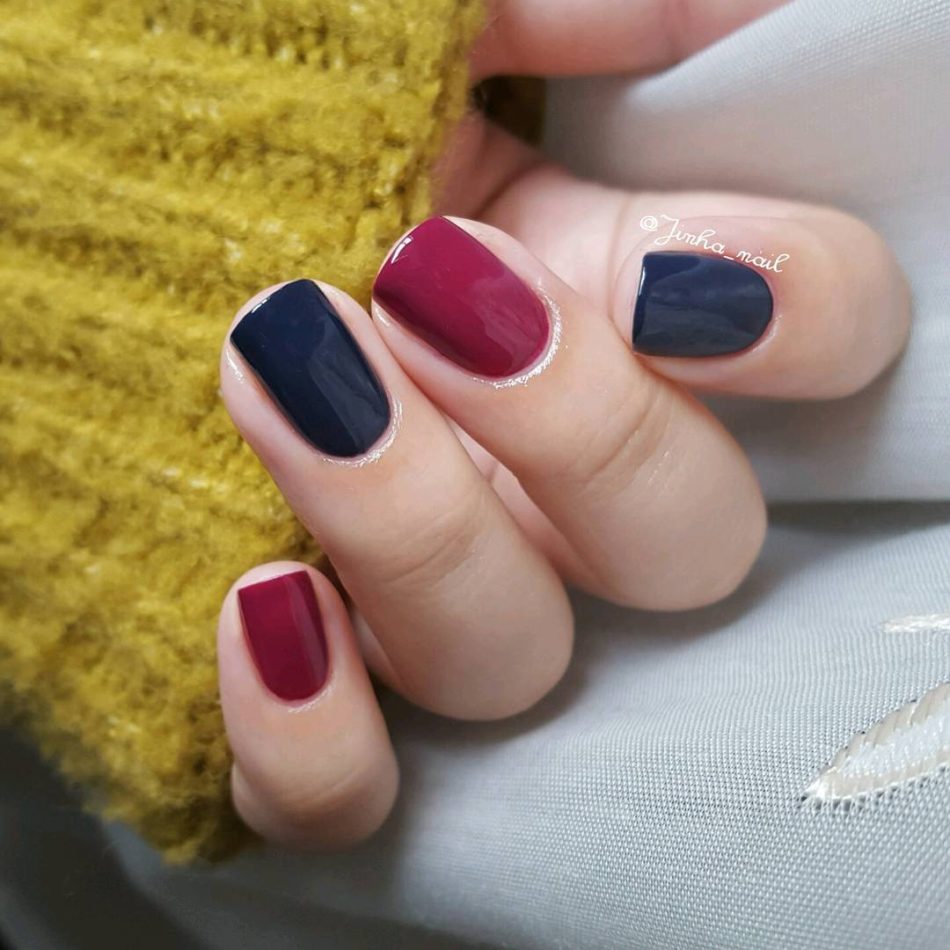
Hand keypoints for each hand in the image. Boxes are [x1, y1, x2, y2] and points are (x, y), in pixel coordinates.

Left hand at [215, 0, 909, 847]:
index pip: (814, 344)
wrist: (40, 202)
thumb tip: (732, 15)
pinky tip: (262, 609)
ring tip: (288, 376)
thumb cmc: (219, 99)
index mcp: (585, 299)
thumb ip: (573, 13)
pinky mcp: (296, 672)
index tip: (664, 273)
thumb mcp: (405, 24)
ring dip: (423, 533)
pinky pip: (348, 789)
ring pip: (511, 658)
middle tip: (430, 290)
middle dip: (589, 430)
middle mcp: (532, 465)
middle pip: (684, 541)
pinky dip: (323, 739)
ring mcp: (419, 579)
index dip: (798, 320)